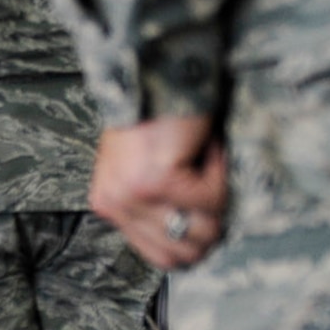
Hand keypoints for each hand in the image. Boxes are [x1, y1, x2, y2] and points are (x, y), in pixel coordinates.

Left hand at [89, 116, 227, 269]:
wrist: (151, 72)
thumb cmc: (153, 116)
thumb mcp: (142, 168)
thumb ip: (156, 205)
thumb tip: (194, 236)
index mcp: (109, 205)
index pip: (161, 256)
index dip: (195, 238)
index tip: (206, 208)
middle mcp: (115, 205)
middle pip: (184, 253)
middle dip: (211, 222)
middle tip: (213, 185)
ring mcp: (133, 196)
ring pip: (203, 230)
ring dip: (217, 196)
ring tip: (205, 160)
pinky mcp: (156, 181)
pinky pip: (212, 198)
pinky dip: (220, 171)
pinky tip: (206, 146)